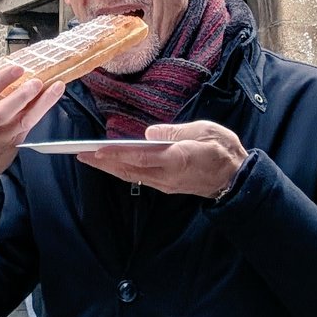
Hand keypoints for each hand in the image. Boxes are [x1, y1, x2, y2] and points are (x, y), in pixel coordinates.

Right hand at [0, 65, 64, 216]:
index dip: (0, 80)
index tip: (17, 69)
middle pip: (2, 111)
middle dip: (21, 96)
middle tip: (37, 82)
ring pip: (23, 121)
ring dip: (41, 104)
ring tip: (55, 89)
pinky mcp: (14, 144)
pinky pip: (30, 126)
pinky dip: (41, 111)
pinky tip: (51, 99)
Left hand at [76, 120, 247, 198]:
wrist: (236, 178)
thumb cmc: (223, 150)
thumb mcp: (204, 131)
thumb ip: (176, 132)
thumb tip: (149, 133)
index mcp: (177, 159)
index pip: (140, 157)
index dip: (116, 154)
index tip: (97, 150)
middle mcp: (167, 175)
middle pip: (129, 169)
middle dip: (103, 163)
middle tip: (80, 155)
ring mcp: (166, 183)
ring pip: (131, 175)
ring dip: (109, 167)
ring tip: (91, 158)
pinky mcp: (167, 185)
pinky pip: (139, 178)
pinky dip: (123, 170)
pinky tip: (114, 163)